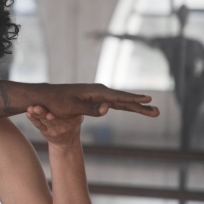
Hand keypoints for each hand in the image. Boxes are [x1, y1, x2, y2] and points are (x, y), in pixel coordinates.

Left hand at [26, 105, 82, 147]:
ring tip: (31, 108)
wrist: (68, 141)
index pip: (67, 114)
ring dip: (36, 114)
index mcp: (74, 120)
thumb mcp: (78, 116)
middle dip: (44, 112)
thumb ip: (76, 107)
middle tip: (37, 107)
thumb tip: (76, 91)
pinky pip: (38, 125)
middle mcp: (64, 126)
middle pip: (53, 118)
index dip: (59, 109)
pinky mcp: (46, 132)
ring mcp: (54, 130)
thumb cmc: (72, 121)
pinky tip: (28, 113)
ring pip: (44, 121)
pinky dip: (33, 119)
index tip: (52, 103)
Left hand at [39, 83, 158, 117]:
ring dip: (137, 106)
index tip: (149, 100)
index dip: (134, 99)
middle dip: (141, 105)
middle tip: (157, 112)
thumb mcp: (71, 108)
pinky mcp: (96, 99)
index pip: (119, 97)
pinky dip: (126, 106)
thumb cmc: (56, 103)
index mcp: (96, 92)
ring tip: (152, 111)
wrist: (45, 97)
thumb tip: (109, 107)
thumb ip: (90, 109)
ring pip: (122, 102)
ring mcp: (99, 95)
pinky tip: (134, 107)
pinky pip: (115, 103)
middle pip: (124, 100)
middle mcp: (100, 91)